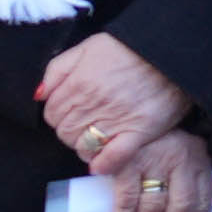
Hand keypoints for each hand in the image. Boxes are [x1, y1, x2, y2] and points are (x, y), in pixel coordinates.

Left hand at [35, 32, 193, 181]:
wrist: (170, 50)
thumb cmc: (129, 47)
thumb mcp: (86, 47)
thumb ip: (57, 69)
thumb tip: (40, 95)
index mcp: (78, 83)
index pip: (51, 114)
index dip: (57, 116)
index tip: (68, 114)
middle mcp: (94, 103)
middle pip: (65, 132)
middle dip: (69, 131)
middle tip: (83, 126)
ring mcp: (116, 119)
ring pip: (84, 146)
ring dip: (84, 147)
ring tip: (93, 140)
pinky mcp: (139, 131)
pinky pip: (114, 157)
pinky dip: (104, 164)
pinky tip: (100, 165)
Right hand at [94, 126, 211, 211]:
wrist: (130, 113)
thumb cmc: (157, 143)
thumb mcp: (180, 157)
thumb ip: (183, 183)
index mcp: (198, 162)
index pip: (202, 203)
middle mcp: (180, 160)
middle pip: (180, 206)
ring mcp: (154, 159)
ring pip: (154, 205)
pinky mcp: (128, 160)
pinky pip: (127, 198)